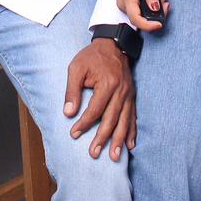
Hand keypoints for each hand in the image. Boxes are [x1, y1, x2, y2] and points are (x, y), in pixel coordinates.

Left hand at [63, 41, 135, 160]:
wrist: (113, 43)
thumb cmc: (92, 56)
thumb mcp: (76, 67)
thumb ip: (72, 90)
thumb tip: (68, 113)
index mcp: (107, 83)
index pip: (95, 110)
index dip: (84, 124)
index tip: (73, 134)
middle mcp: (121, 91)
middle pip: (111, 119)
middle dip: (102, 138)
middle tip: (93, 154)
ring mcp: (129, 94)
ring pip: (124, 121)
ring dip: (118, 140)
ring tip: (114, 157)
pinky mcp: (132, 96)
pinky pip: (133, 117)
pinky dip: (131, 132)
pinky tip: (130, 145)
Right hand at [115, 0, 169, 30]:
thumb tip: (156, 8)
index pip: (136, 20)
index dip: (148, 26)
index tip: (159, 24)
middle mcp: (124, 5)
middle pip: (141, 19)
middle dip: (156, 14)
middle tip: (166, 3)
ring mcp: (124, 5)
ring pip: (142, 15)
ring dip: (155, 8)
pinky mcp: (128, 4)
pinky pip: (140, 10)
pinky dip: (150, 5)